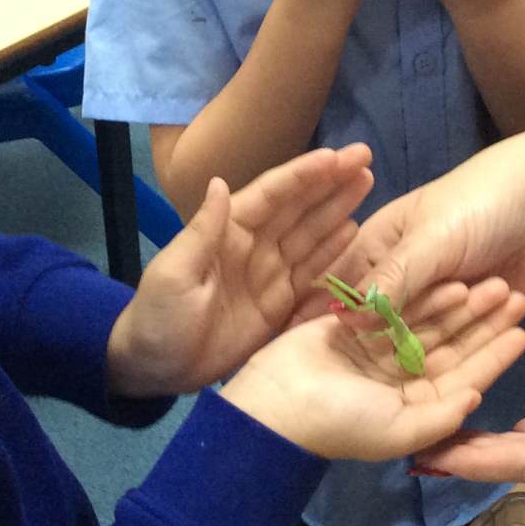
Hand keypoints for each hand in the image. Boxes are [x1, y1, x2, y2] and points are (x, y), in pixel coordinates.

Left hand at [106, 144, 374, 397]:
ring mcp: (269, 273)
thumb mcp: (174, 273)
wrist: (157, 369)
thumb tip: (220, 182)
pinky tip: (356, 232)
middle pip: (299, 207)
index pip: (272, 194)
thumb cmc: (159, 317)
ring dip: (338, 209)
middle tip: (366, 159)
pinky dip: (334, 253)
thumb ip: (202, 232)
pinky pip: (312, 273)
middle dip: (331, 183)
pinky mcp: (279, 304)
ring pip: (311, 234)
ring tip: (368, 184)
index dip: (304, 174)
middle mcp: (254, 245)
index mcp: (228, 231)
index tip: (337, 156)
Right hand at [222, 278, 524, 459]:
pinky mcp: (354, 327)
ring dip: (460, 307)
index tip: (522, 332)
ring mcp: (377, 351)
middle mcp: (400, 378)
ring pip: (429, 325)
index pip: (464, 377)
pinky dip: (425, 298)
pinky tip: (454, 282)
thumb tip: (477, 398)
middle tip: (513, 296)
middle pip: (450, 346)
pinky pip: (397, 309)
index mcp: (413, 407)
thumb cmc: (339, 422)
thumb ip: (439, 419)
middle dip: (481, 323)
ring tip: (494, 284)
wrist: (274, 407)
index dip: (493, 355)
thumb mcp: (397, 431)